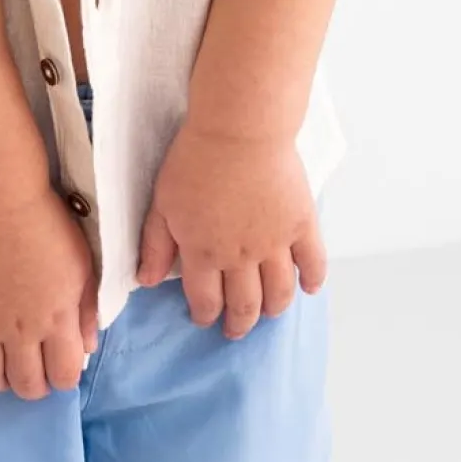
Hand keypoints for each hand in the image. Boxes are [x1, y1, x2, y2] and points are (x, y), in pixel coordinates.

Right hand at [0, 187, 99, 399]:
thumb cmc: (47, 226)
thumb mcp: (83, 266)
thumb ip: (86, 310)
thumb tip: (87, 347)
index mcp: (57, 320)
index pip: (64, 377)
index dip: (63, 379)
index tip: (59, 366)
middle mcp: (20, 332)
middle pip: (25, 386)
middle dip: (31, 386)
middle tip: (30, 368)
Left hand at [136, 121, 327, 337]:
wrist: (239, 131)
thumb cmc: (195, 160)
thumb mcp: (162, 203)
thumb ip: (155, 245)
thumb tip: (147, 281)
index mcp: (203, 253)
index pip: (205, 300)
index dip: (205, 314)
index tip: (205, 318)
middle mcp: (240, 258)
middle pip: (244, 305)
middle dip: (239, 324)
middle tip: (236, 330)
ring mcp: (274, 244)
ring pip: (278, 292)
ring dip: (273, 309)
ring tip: (269, 313)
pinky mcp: (301, 224)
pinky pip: (313, 262)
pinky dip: (313, 279)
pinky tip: (309, 288)